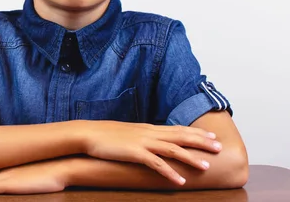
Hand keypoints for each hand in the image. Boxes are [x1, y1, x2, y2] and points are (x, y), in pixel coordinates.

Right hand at [82, 121, 221, 184]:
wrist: (88, 133)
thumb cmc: (105, 135)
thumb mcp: (127, 134)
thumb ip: (141, 137)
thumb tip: (152, 143)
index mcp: (148, 128)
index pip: (177, 129)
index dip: (196, 133)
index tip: (211, 137)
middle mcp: (148, 133)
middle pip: (180, 136)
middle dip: (201, 142)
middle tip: (219, 148)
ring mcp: (142, 142)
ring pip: (172, 149)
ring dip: (191, 158)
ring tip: (206, 166)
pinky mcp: (134, 153)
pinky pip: (156, 163)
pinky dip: (169, 172)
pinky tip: (179, 180)